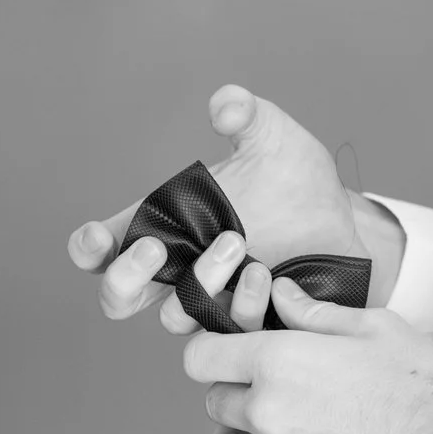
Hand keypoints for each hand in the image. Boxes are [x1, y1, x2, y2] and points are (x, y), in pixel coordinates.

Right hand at [66, 85, 367, 326]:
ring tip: (238, 242)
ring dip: (198, 284)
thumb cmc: (295, 178)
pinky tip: (269, 275)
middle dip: (123, 279)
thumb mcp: (272, 138)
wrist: (344, 216)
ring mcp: (212, 298)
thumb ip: (247, 114)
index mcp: (168, 225)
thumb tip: (226, 103)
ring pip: (174, 317)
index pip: (104, 247)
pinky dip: (242, 304)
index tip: (95, 237)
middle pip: (118, 298)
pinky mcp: (249, 319)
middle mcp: (180, 268)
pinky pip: (230, 330)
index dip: (88, 248)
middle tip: (154, 248)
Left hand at [188, 275, 432, 433]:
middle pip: (213, 404)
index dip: (211, 352)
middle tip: (274, 394)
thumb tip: (279, 293)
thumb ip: (316, 312)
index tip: (225, 357)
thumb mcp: (374, 327)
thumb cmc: (419, 381)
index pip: (200, 357)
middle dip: (236, 395)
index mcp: (281, 360)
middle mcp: (268, 411)